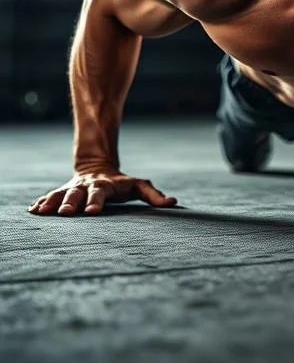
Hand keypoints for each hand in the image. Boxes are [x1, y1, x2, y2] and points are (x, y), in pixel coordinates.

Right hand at [28, 168, 177, 215]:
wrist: (98, 168)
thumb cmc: (122, 184)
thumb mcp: (139, 186)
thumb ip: (154, 195)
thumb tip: (173, 203)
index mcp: (105, 186)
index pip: (100, 193)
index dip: (96, 202)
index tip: (91, 212)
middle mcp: (87, 186)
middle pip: (77, 193)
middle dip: (71, 203)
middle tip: (65, 214)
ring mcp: (73, 188)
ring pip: (61, 194)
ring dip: (52, 202)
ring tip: (42, 212)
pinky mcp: (62, 192)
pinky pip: (50, 196)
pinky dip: (42, 202)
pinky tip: (33, 210)